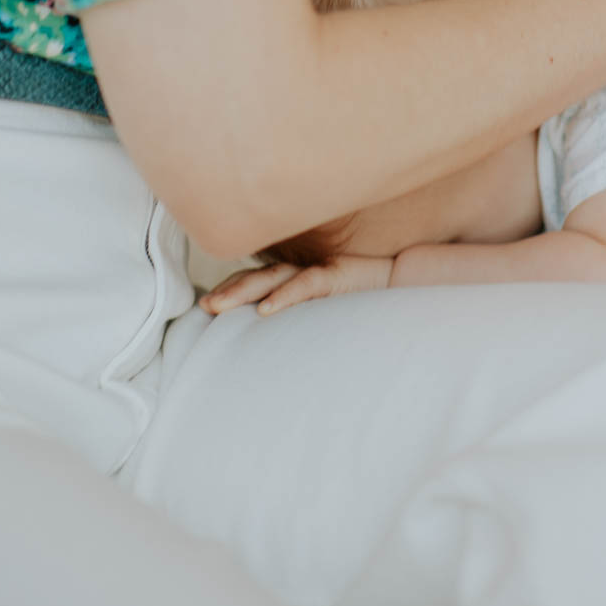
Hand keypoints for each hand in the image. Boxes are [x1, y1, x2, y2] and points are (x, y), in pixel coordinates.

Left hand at [199, 252, 394, 316]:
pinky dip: (283, 295)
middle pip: (256, 278)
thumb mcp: (326, 312)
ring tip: (217, 306)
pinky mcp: (335, 274)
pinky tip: (264, 310)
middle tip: (202, 307)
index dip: (229, 290)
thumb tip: (273, 336)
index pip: (255, 281)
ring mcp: (317, 270)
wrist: (403, 282)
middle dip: (227, 292)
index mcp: (297, 278)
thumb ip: (302, 317)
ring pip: (272, 277)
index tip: (204, 306)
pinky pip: (305, 284)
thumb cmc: (362, 301)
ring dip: (242, 291)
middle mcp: (302, 271)